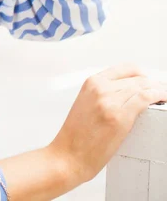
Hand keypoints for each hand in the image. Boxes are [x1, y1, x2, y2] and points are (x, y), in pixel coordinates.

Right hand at [49, 64, 166, 185]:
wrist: (68, 156)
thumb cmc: (76, 136)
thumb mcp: (86, 104)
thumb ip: (103, 94)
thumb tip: (127, 94)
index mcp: (92, 82)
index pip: (126, 68)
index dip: (142, 75)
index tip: (149, 83)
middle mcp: (101, 88)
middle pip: (137, 78)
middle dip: (152, 84)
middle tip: (160, 93)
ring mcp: (110, 101)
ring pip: (143, 86)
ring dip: (158, 90)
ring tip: (163, 97)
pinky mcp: (119, 117)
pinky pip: (145, 99)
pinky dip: (158, 97)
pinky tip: (162, 100)